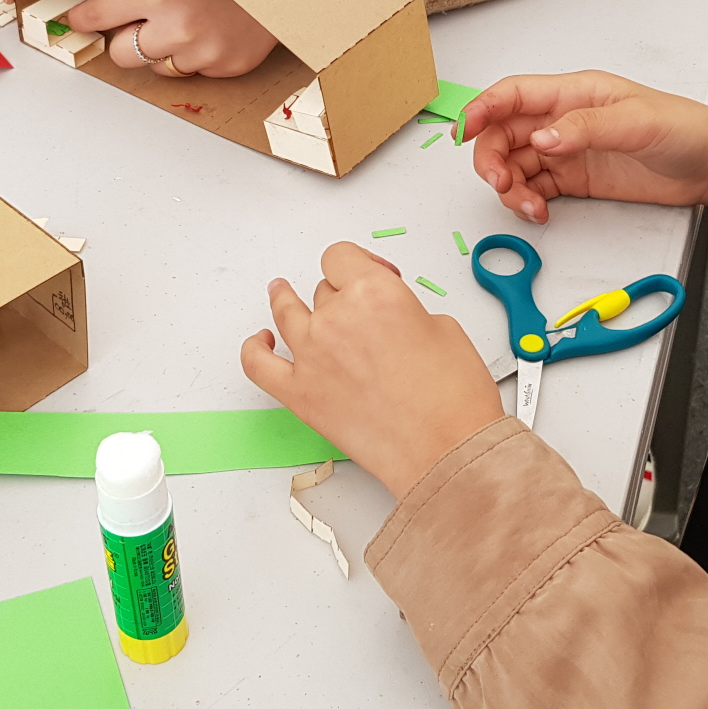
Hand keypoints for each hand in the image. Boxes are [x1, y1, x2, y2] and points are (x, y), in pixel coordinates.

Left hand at [68, 0, 278, 77]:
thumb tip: (94, 2)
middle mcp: (174, 26)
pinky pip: (194, 72)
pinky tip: (214, 30)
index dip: (84, 18)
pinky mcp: (225, 67)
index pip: (95, 16)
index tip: (78, 20)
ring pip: (158, 67)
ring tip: (191, 21)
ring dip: (165, 50)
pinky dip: (198, 56)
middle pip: (120, 55)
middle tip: (146, 22)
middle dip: (127, 39)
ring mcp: (202, 52)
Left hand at [241, 243, 505, 499]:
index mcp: (374, 293)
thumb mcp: (444, 327)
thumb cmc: (453, 398)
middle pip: (323, 290)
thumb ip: (405, 310)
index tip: (371, 273)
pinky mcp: (299, 394)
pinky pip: (258, 364)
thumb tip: (390, 317)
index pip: (342, 257)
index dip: (357, 262)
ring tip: (281, 293)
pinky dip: (254, 348)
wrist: (445, 451)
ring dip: (284, 300)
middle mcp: (337, 319)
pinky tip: (261, 341)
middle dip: (341, 296)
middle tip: (361, 312)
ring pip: (286, 313)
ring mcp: (312, 356)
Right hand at [463, 71, 707, 225]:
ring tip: (528, 206)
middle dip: (492, 158)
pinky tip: (540, 212)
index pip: (514, 94)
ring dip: (511, 186)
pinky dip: (528, 201)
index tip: (465, 131)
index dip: (483, 109)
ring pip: (516, 164)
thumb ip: (585, 128)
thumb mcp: (637, 122)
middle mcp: (564, 119)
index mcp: (574, 92)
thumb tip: (542, 137)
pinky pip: (536, 188)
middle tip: (500, 183)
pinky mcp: (576, 179)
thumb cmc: (685, 129)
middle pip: (505, 133)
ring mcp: (569, 150)